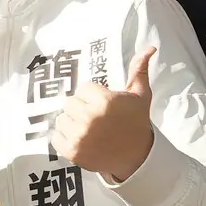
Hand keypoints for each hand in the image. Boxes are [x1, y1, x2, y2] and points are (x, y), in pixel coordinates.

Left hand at [51, 47, 155, 182]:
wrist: (136, 157)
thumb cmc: (137, 123)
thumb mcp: (140, 96)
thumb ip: (139, 70)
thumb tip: (150, 48)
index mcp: (104, 101)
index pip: (82, 88)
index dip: (91, 95)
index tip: (101, 103)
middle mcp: (89, 117)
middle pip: (69, 103)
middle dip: (80, 107)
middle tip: (94, 117)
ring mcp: (79, 136)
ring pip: (61, 119)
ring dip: (71, 122)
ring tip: (87, 128)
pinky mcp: (72, 151)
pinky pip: (55, 137)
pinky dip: (64, 138)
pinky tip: (79, 139)